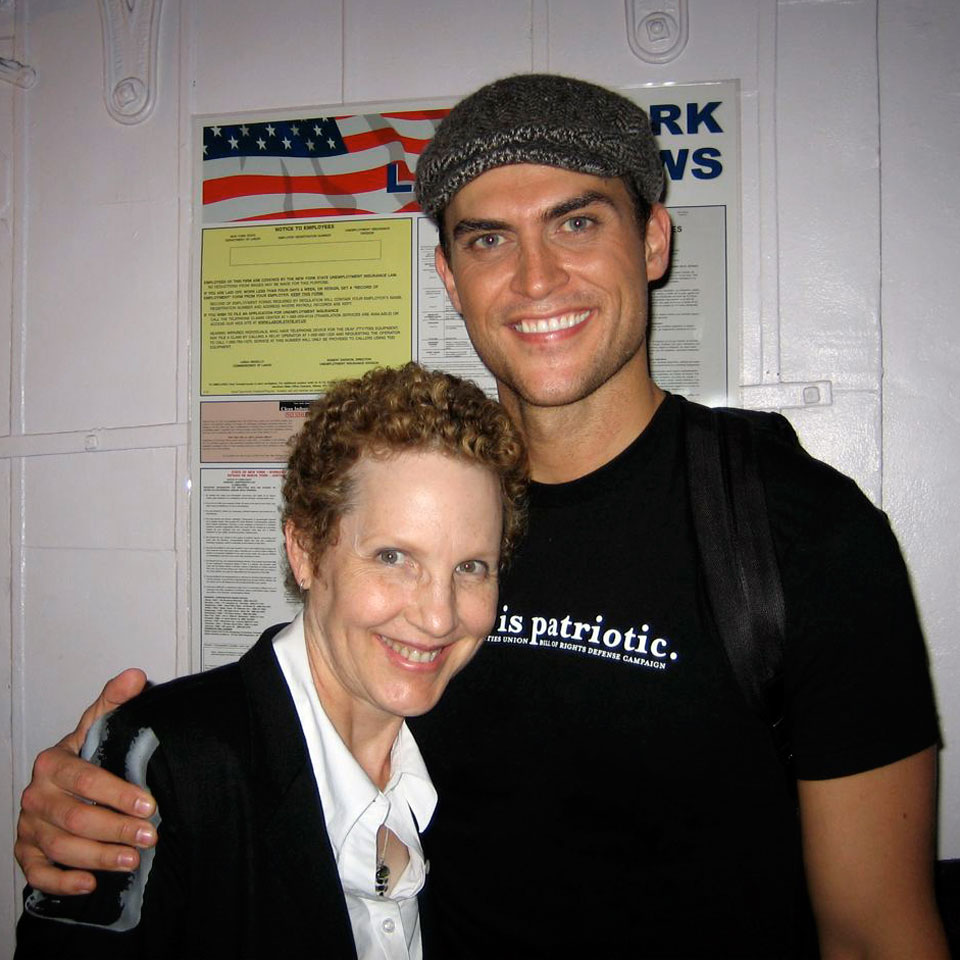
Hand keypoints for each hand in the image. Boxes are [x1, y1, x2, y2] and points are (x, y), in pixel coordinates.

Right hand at [15, 668, 157, 894]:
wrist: (59, 779)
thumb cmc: (85, 754)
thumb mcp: (99, 725)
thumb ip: (115, 702)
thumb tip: (135, 676)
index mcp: (52, 762)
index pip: (85, 780)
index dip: (117, 794)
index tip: (148, 803)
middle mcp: (35, 795)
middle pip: (75, 818)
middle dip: (115, 829)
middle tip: (149, 836)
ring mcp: (29, 825)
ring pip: (61, 847)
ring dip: (98, 857)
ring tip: (132, 859)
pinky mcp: (26, 851)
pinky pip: (38, 873)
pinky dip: (62, 881)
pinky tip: (90, 884)